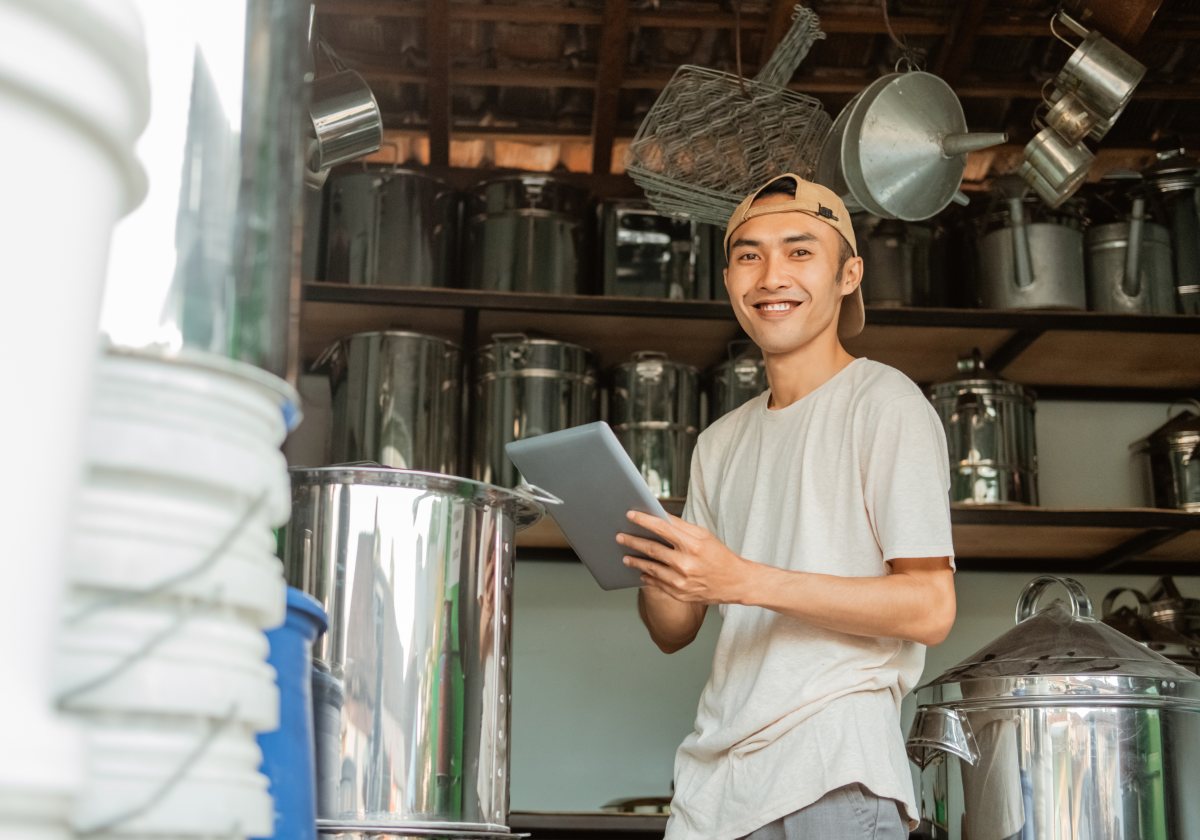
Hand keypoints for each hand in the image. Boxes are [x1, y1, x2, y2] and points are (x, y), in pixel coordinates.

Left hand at [617, 512, 754, 603]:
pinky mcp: (679, 594)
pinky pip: (657, 583)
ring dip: (635, 561)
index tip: (630, 515)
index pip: (662, 528)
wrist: (736, 582)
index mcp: (692, 545)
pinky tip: (641, 571)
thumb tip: (660, 516)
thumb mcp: (704, 536)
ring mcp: (681, 581)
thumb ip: (681, 526)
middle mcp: (685, 564)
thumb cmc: (720, 556)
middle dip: (633, 541)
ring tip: (626, 556)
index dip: (643, 521)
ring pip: (650, 568)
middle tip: (620, 537)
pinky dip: (647, 576)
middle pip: (652, 549)